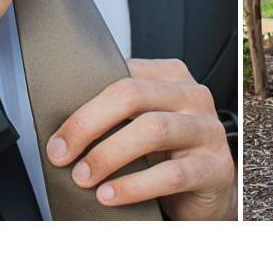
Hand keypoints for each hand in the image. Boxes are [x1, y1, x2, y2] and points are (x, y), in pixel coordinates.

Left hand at [45, 58, 236, 219]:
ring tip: (83, 177)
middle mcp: (192, 96)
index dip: (83, 106)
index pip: (121, 76)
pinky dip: (134, 186)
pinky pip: (171, 174)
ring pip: (152, 130)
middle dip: (89, 125)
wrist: (208, 190)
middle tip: (61, 155)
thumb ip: (116, 113)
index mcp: (171, 76)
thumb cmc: (167, 152)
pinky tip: (109, 195)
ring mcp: (207, 130)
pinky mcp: (215, 167)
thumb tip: (61, 128)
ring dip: (108, 155)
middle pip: (133, 96)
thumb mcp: (143, 123)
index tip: (57, 137)